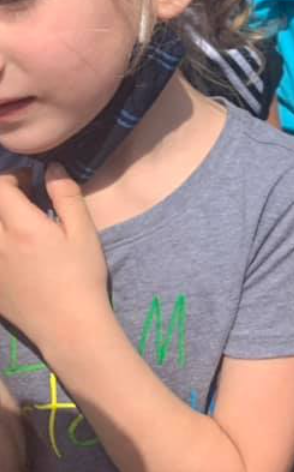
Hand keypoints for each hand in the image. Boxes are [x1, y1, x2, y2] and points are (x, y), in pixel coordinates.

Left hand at [0, 165, 108, 348]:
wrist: (68, 326)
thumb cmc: (82, 277)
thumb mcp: (84, 233)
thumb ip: (67, 196)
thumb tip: (53, 168)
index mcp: (22, 228)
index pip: (0, 189)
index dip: (12, 177)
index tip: (31, 181)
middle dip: (2, 196)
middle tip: (22, 199)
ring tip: (16, 224)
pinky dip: (0, 245)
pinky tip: (14, 251)